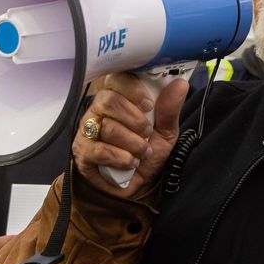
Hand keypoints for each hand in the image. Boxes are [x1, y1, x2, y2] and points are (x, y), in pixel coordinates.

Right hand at [72, 73, 187, 197]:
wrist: (139, 184)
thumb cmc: (148, 151)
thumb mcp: (166, 131)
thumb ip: (170, 109)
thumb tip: (180, 84)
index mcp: (118, 97)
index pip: (116, 79)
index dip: (132, 89)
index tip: (148, 104)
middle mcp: (98, 110)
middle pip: (109, 101)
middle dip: (135, 119)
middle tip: (147, 133)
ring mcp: (87, 131)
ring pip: (107, 127)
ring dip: (132, 143)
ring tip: (142, 152)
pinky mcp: (83, 152)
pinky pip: (100, 150)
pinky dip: (122, 158)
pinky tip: (131, 162)